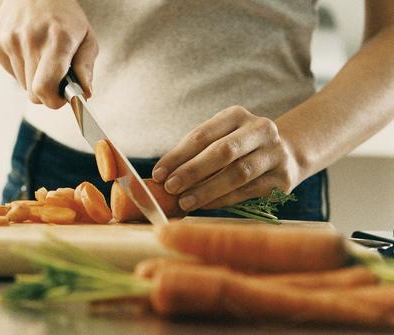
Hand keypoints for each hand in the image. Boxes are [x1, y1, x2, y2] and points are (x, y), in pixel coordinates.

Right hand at [0, 0, 97, 108]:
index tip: (60, 98)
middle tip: (56, 79)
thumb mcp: (86, 37)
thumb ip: (86, 67)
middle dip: (46, 92)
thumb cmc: (65, 17)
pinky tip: (28, 51)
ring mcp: (10, 40)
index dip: (53, 101)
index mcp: (57, 40)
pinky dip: (22, 69)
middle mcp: (30, 40)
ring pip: (22, 85)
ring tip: (42, 58)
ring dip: (34, 79)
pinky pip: (11, 72)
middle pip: (33, 92)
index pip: (44, 88)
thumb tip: (84, 93)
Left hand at [152, 106, 302, 210]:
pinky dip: (223, 200)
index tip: (158, 174)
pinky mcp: (283, 178)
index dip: (177, 156)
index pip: (202, 135)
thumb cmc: (239, 148)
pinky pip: (247, 191)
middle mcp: (260, 130)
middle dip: (192, 171)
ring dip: (207, 190)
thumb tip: (162, 177)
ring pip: (237, 173)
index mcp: (237, 115)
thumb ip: (194, 153)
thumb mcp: (220, 139)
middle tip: (170, 188)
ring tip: (185, 201)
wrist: (287, 154)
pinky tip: (205, 206)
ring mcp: (275, 154)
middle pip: (223, 151)